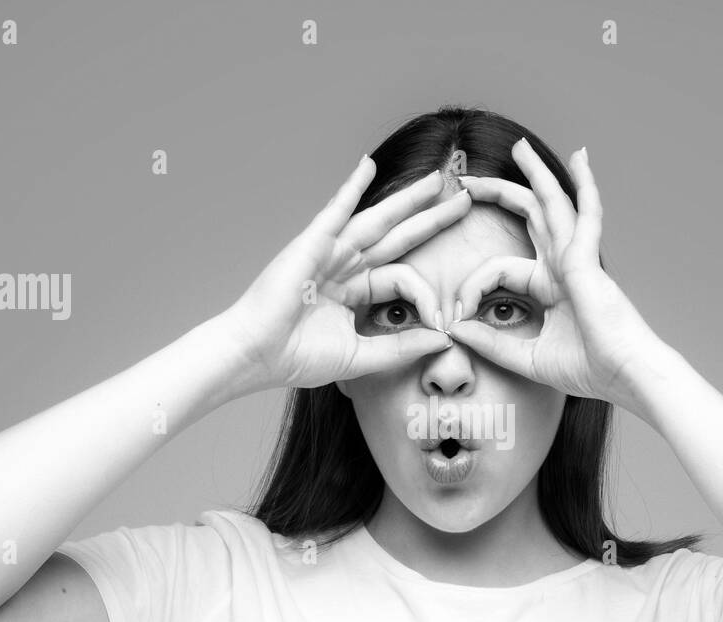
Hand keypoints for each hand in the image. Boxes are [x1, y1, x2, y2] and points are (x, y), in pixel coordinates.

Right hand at [218, 156, 469, 395]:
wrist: (256, 355)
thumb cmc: (296, 358)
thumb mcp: (362, 356)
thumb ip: (402, 347)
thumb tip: (444, 340)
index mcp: (354, 291)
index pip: (402, 277)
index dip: (427, 296)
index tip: (442, 322)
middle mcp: (344, 266)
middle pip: (398, 235)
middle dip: (431, 218)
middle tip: (466, 200)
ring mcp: (328, 251)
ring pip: (378, 219)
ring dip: (408, 198)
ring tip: (438, 179)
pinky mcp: (312, 244)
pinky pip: (336, 209)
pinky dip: (352, 186)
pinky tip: (368, 164)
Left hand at [446, 139, 668, 412]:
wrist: (625, 375)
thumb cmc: (589, 369)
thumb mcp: (526, 357)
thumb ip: (491, 343)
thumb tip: (455, 328)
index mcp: (551, 287)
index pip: (499, 269)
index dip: (472, 288)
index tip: (456, 317)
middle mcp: (564, 266)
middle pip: (531, 217)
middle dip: (501, 193)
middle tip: (470, 179)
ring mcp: (577, 259)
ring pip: (553, 204)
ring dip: (537, 173)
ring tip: (520, 146)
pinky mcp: (587, 259)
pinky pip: (586, 213)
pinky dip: (586, 185)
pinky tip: (581, 158)